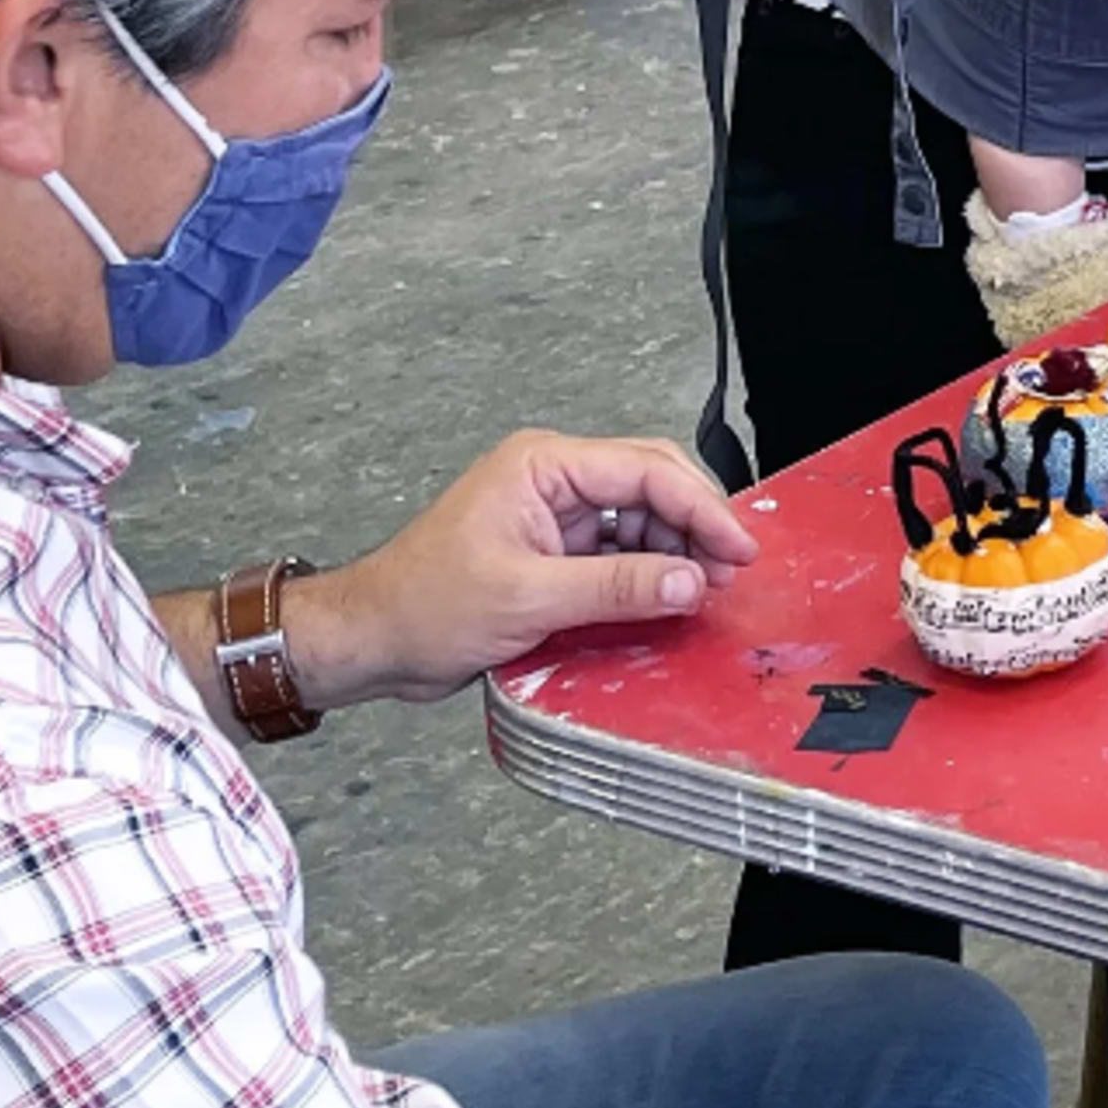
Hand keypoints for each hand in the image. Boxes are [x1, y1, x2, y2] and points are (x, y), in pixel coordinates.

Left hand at [291, 431, 757, 708]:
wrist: (369, 643)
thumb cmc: (425, 608)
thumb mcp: (527, 597)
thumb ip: (616, 587)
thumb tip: (690, 582)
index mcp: (544, 464)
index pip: (646, 470)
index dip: (702, 507)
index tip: (738, 549)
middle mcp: (554, 479)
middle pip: (651, 486)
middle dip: (694, 526)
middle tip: (729, 572)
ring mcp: (555, 515)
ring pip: (640, 520)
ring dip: (673, 554)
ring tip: (702, 592)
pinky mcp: (554, 553)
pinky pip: (617, 553)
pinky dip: (645, 575)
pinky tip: (666, 600)